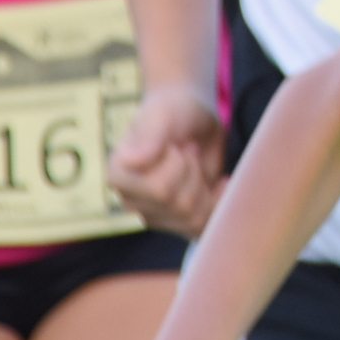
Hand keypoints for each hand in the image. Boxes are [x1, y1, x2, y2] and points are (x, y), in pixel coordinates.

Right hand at [109, 85, 227, 236]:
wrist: (192, 116)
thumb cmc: (174, 110)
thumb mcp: (164, 115)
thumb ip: (151, 136)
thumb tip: (130, 161)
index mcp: (120, 175)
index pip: (160, 190)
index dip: (179, 165)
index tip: (173, 146)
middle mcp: (132, 200)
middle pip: (181, 206)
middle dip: (195, 173)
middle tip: (187, 151)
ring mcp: (155, 214)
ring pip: (195, 219)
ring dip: (206, 187)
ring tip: (195, 164)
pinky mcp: (177, 222)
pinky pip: (205, 228)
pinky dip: (219, 205)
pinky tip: (218, 183)